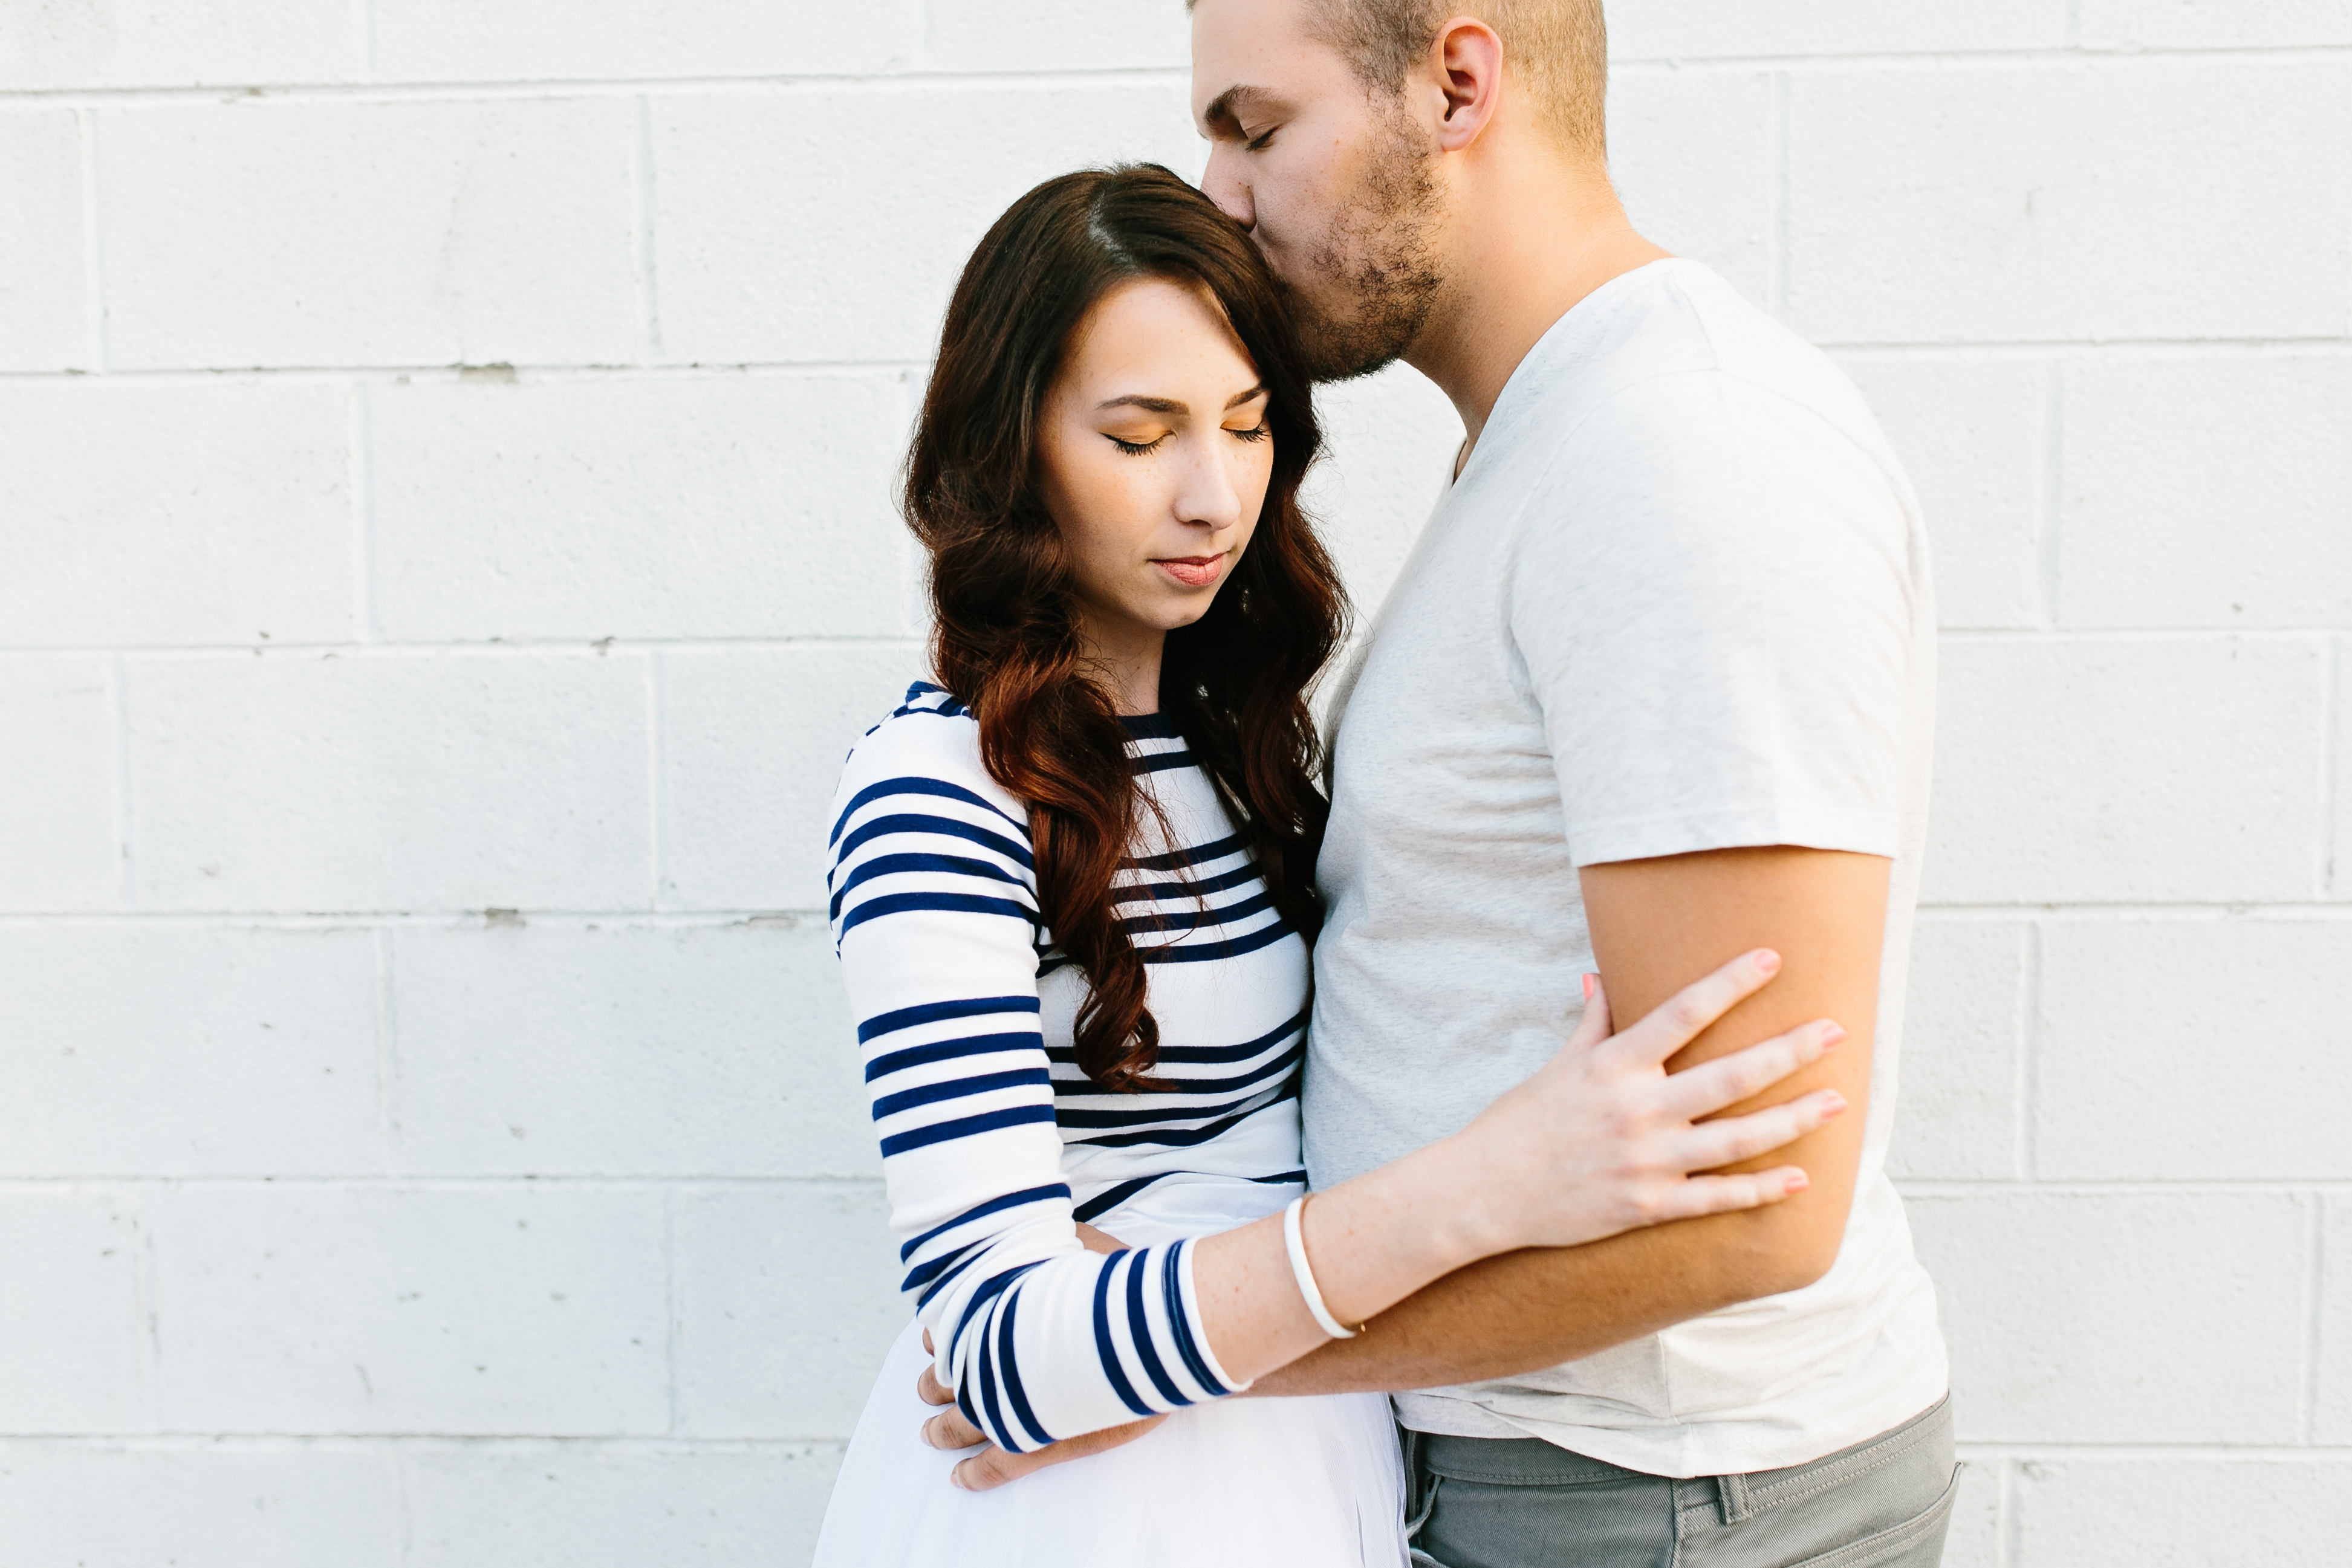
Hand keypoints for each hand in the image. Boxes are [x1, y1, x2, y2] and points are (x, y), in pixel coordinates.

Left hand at [913, 1224, 1162, 1490]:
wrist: (1150, 1326)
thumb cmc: (1114, 1282)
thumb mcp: (1074, 1243)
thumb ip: (1046, 1242)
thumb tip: (1034, 1226)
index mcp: (994, 1315)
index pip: (948, 1328)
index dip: (939, 1336)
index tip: (934, 1339)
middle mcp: (993, 1361)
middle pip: (947, 1378)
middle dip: (933, 1385)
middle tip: (925, 1389)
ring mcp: (1011, 1405)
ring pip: (961, 1423)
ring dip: (942, 1429)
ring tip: (930, 1434)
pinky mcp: (1040, 1440)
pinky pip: (998, 1466)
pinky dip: (975, 1474)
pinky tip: (961, 1477)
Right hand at [1448, 948, 1846, 1253]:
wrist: (1483, 1190)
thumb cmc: (1520, 1122)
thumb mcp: (1557, 1064)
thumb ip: (1593, 1022)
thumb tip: (1599, 975)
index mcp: (1615, 1065)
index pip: (1683, 1012)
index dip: (1730, 982)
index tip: (1773, 958)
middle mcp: (1637, 1110)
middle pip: (1730, 1075)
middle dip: (1789, 1050)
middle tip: (1837, 1029)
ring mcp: (1645, 1161)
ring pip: (1737, 1139)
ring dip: (1793, 1120)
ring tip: (1838, 1101)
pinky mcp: (1647, 1206)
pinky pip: (1716, 1197)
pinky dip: (1760, 1190)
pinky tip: (1798, 1179)